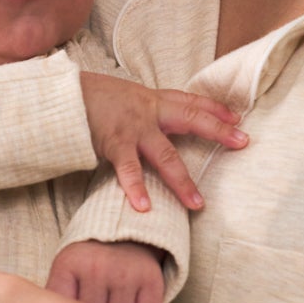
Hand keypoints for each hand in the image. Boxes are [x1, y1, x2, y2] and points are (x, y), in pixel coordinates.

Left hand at [47, 240, 166, 302]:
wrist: (126, 233)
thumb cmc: (91, 261)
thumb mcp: (65, 271)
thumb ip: (57, 299)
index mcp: (68, 264)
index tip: (80, 302)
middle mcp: (97, 267)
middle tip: (103, 297)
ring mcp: (126, 272)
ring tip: (118, 298)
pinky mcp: (151, 278)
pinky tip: (135, 301)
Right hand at [79, 72, 246, 211]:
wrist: (60, 95)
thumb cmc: (91, 100)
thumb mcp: (124, 100)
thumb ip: (144, 113)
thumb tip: (160, 128)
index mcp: (152, 100)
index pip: (190, 101)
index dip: (216, 108)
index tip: (238, 118)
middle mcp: (148, 111)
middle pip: (191, 118)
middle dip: (218, 130)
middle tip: (243, 141)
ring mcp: (133, 127)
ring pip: (166, 155)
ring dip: (182, 181)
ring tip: (197, 204)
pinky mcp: (113, 142)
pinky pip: (128, 169)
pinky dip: (136, 189)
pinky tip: (145, 207)